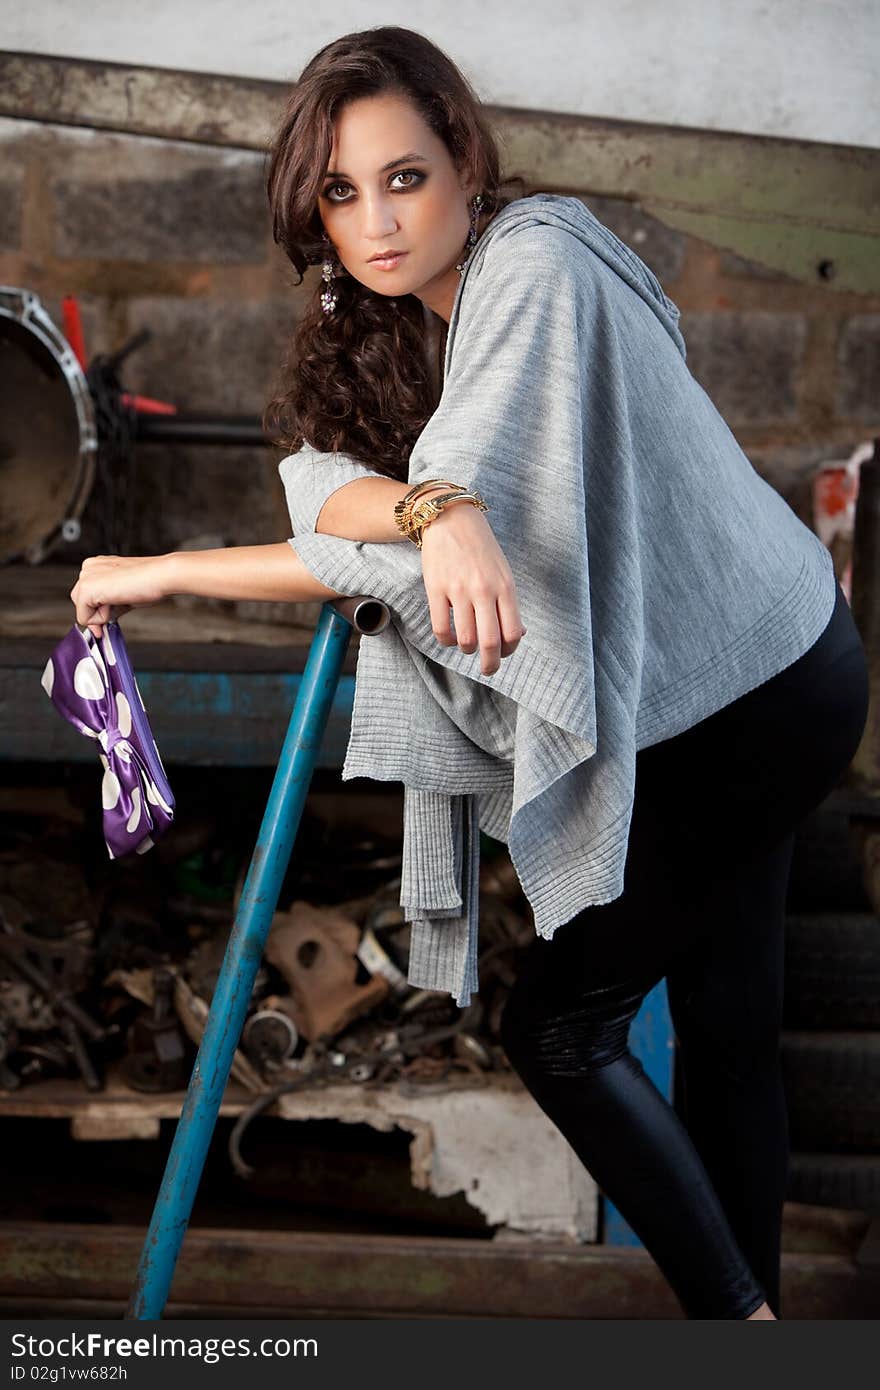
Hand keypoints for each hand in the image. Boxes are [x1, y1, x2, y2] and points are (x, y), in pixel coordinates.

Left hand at [69, 554, 169, 639]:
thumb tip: (100, 625)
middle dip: (97, 613)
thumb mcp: (124, 595)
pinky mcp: (86, 589)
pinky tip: (118, 601)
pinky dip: (101, 618)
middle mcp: (88, 568)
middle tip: (118, 610)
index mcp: (97, 565)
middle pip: (80, 603)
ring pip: (82, 610)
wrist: (159, 576)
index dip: (99, 609)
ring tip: (122, 599)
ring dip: (102, 614)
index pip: (87, 595)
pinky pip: (85, 617)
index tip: (112, 614)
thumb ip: (109, 606)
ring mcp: (85, 577)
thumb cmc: (150, 582)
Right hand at [419, 501, 525, 675]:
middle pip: (490, 642)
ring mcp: (459, 590)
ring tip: (467, 646)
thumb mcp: (504, 572)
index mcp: (505, 587)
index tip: (503, 653)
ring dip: (468, 650)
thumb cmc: (481, 549)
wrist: (451, 519)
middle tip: (488, 669)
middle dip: (490, 664)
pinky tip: (450, 638)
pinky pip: (441, 629)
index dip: (509, 651)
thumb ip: (509, 604)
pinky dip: (447, 641)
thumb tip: (517, 636)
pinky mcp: (436, 589)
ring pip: (466, 639)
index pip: (513, 633)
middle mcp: (484, 590)